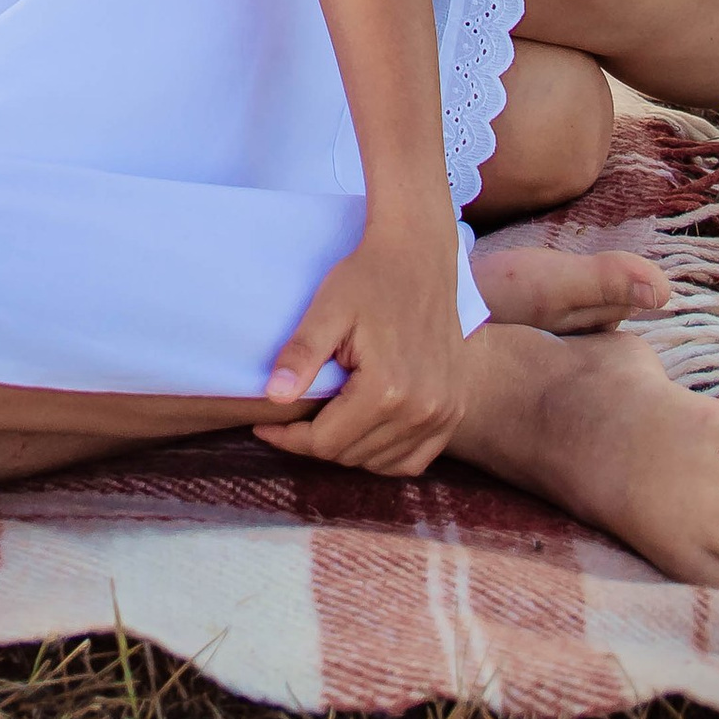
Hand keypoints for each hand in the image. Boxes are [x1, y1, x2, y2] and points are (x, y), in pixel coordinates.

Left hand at [255, 226, 471, 475]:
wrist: (419, 256)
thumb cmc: (369, 277)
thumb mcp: (327, 309)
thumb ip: (301, 354)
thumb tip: (273, 398)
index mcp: (388, 389)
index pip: (325, 442)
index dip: (288, 438)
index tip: (264, 426)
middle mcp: (422, 409)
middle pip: (351, 455)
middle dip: (314, 442)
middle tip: (291, 418)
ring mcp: (444, 413)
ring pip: (379, 462)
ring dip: (348, 448)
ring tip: (325, 419)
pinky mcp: (454, 410)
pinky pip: (414, 459)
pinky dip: (385, 454)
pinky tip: (363, 430)